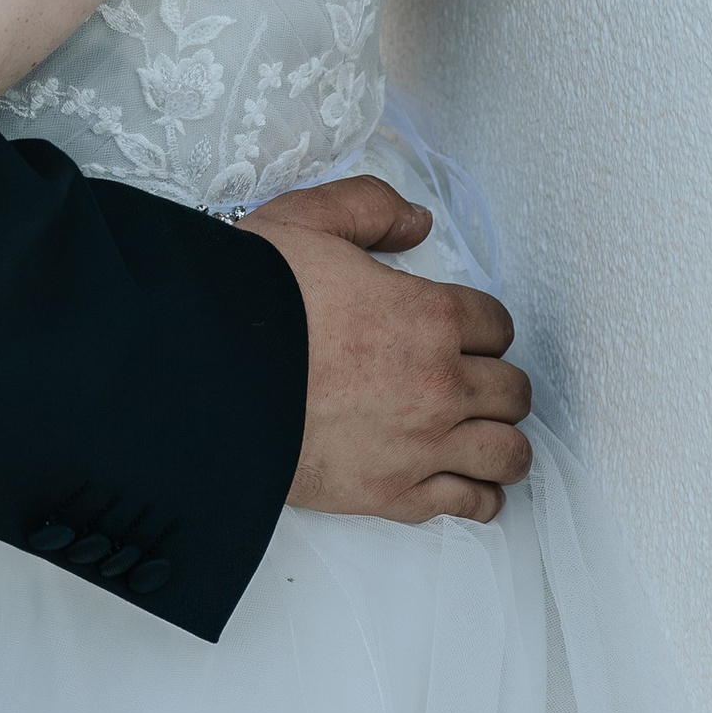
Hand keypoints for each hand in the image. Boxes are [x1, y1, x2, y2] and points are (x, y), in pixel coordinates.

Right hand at [242, 175, 532, 522]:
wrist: (199, 374)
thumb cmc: (250, 298)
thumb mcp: (308, 220)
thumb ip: (371, 208)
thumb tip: (420, 222)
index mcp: (429, 314)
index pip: (497, 324)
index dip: (479, 325)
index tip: (459, 331)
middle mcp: (440, 382)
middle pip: (511, 390)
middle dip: (495, 381)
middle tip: (468, 379)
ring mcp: (421, 445)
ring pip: (507, 452)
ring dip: (501, 439)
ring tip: (480, 434)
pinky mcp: (392, 495)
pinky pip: (469, 504)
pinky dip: (481, 496)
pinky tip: (474, 486)